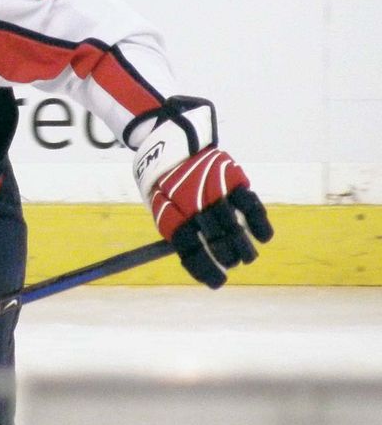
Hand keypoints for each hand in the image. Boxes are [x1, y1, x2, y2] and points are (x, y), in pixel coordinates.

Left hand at [132, 97, 272, 287]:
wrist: (172, 142)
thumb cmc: (167, 183)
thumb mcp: (160, 207)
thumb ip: (177, 232)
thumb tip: (198, 264)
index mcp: (170, 213)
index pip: (189, 249)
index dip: (204, 268)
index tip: (217, 282)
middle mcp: (192, 204)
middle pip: (214, 240)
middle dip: (226, 258)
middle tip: (232, 264)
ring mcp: (213, 190)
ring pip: (232, 226)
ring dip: (243, 247)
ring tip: (247, 258)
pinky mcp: (230, 177)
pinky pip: (248, 204)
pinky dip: (259, 222)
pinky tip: (263, 237)